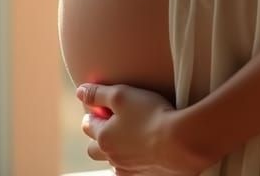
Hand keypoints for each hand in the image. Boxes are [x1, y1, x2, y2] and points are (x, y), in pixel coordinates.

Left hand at [76, 82, 209, 174]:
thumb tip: (80, 92)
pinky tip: (144, 150)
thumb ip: (99, 93)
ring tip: (130, 136)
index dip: (93, 113)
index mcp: (103, 137)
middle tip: (110, 125)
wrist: (180, 143)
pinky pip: (131, 170)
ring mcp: (128, 169)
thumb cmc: (150, 115)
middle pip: (93, 149)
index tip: (100, 107)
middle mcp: (112, 157)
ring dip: (116, 150)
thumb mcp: (122, 95)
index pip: (88, 125)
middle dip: (97, 137)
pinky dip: (133, 160)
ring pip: (113, 161)